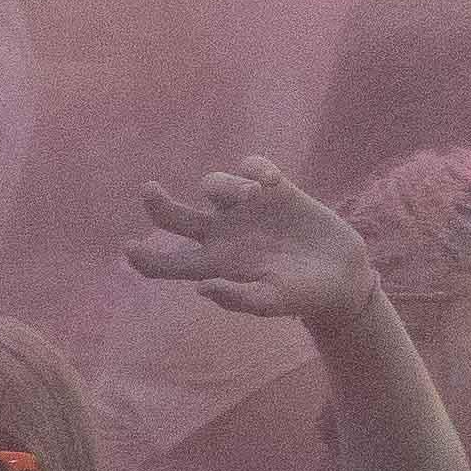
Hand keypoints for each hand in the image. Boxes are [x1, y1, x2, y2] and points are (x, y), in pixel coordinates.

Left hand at [121, 155, 380, 332]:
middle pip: (174, 217)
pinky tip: (269, 181)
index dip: (143, 258)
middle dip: (157, 204)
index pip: (166, 263)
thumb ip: (239, 298)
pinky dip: (254, 169)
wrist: (342, 277)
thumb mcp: (273, 303)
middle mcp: (223, 234)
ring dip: (225, 185)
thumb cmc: (304, 297)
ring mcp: (246, 210)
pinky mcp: (275, 191)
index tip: (128, 247)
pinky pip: (251, 167)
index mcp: (215, 265)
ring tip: (252, 196)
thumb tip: (202, 288)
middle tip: (148, 191)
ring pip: (212, 185)